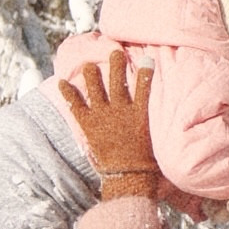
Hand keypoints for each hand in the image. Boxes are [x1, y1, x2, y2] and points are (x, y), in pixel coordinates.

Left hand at [59, 50, 158, 197]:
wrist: (129, 176)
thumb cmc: (147, 162)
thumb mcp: (156, 140)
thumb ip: (156, 126)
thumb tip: (167, 123)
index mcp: (139, 112)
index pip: (144, 85)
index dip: (145, 70)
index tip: (146, 58)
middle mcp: (120, 109)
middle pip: (117, 80)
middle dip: (116, 64)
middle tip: (115, 52)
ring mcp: (103, 115)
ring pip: (95, 87)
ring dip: (91, 74)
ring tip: (88, 66)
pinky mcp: (88, 124)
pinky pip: (75, 104)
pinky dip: (68, 93)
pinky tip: (61, 82)